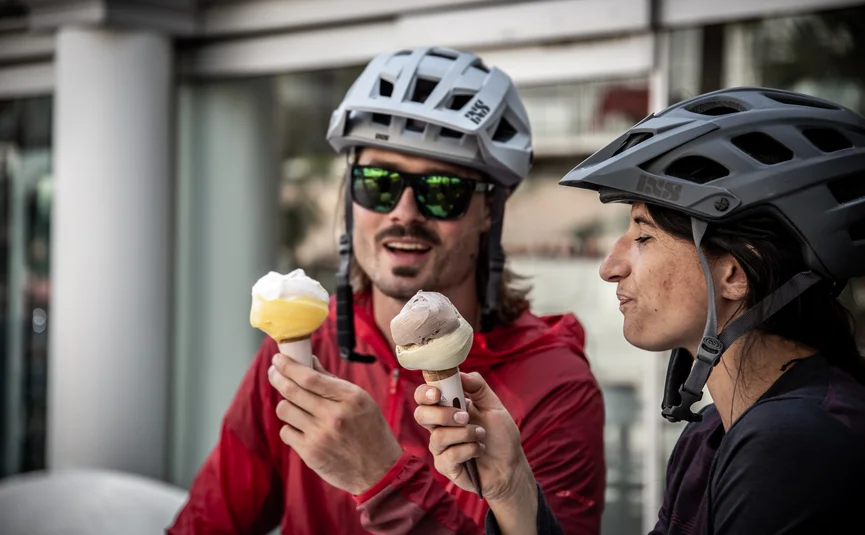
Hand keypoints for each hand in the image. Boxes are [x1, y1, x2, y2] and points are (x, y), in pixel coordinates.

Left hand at [268, 353, 402, 495]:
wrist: (379, 471)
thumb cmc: (370, 431)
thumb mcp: (361, 401)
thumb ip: (333, 382)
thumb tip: (309, 362)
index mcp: (350, 398)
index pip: (310, 377)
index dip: (289, 366)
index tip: (278, 358)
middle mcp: (334, 415)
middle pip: (292, 391)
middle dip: (277, 377)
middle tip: (273, 372)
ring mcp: (321, 436)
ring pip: (285, 410)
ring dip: (286, 404)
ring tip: (294, 405)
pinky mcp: (310, 453)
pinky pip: (286, 432)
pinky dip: (290, 427)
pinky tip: (301, 428)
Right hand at [413, 372, 536, 504]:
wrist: (510, 466)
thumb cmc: (500, 435)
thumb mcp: (493, 405)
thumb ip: (477, 387)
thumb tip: (460, 373)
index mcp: (447, 407)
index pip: (424, 396)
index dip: (425, 393)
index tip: (437, 393)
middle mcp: (439, 426)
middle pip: (420, 414)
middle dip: (442, 414)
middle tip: (465, 417)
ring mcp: (440, 447)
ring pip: (438, 436)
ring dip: (465, 434)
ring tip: (481, 435)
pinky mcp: (444, 465)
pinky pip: (448, 455)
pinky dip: (469, 450)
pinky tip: (479, 450)